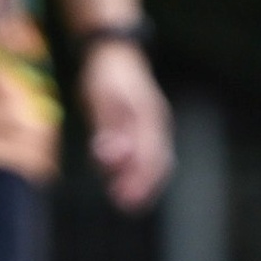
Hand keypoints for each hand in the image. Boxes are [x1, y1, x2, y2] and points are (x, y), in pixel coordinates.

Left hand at [80, 41, 173, 212]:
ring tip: (123, 200)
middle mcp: (156, 123)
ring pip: (155, 162)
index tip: (126, 200)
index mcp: (148, 115)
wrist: (113, 54)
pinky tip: (121, 183)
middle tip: (126, 206)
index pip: (151, 156)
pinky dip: (138, 173)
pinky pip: (148, 156)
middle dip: (144, 187)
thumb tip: (113, 156)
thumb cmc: (105, 75)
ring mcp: (154, 126)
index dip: (140, 181)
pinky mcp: (145, 130)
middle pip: (158, 163)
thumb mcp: (102, 98)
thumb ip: (108, 127)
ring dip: (141, 183)